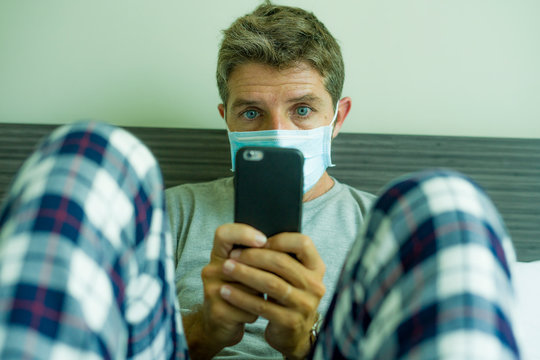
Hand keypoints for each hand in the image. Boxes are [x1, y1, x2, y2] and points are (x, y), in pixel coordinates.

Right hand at [183, 223, 267, 358]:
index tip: (263, 240)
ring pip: (250, 287)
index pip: (224, 233)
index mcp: (219, 255)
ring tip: (262, 298)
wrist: (220, 326)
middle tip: (275, 279)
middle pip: (243, 262)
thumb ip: (257, 258)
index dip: (243, 233)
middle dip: (263, 273)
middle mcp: (211, 269)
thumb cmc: (240, 293)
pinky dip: (256, 312)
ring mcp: (211, 290)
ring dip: (262, 295)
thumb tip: (286, 246)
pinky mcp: (217, 312)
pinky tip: (252, 314)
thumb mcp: (245, 271)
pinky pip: (248, 308)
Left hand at [220, 232, 325, 358]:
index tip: (257, 240)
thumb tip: (254, 234)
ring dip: (245, 274)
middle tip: (232, 254)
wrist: (292, 334)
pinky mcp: (290, 322)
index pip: (304, 243)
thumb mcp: (292, 276)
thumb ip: (283, 257)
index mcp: (316, 268)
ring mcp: (305, 305)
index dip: (279, 239)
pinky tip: (227, 291)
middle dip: (253, 256)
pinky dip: (241, 297)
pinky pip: (262, 306)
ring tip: (226, 268)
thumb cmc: (287, 296)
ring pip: (271, 284)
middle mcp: (315, 285)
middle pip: (282, 263)